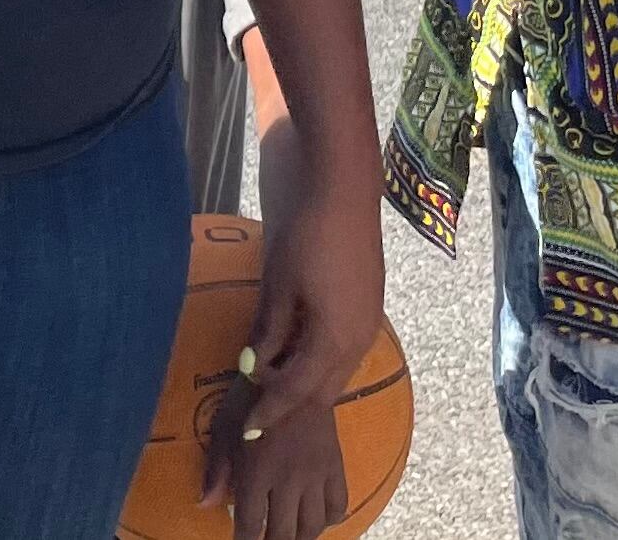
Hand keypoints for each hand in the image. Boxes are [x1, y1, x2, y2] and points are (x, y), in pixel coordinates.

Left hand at [208, 194, 383, 501]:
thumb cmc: (307, 236)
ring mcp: (369, 323)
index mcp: (335, 341)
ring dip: (308, 384)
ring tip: (276, 389)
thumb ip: (269, 332)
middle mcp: (359, 340)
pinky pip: (345, 351)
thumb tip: (254, 367)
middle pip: (323, 389)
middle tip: (260, 415)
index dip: (271, 410)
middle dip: (292, 406)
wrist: (344, 190)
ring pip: (337, 371)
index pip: (298, 392)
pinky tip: (299, 353)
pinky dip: (320, 361)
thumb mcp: (279, 286)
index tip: (248, 428)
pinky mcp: (369, 305)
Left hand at [213, 376, 346, 539]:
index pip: (250, 523)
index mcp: (257, 471)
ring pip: (312, 526)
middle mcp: (288, 480)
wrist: (295, 372)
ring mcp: (315, 475)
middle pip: (283, 532)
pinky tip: (317, 518)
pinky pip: (338, 505)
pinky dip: (329, 520)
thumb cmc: (251, 398)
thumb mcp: (224, 427)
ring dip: (300, 537)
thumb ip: (215, 468)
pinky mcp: (335, 466)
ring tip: (289, 535)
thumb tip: (205, 504)